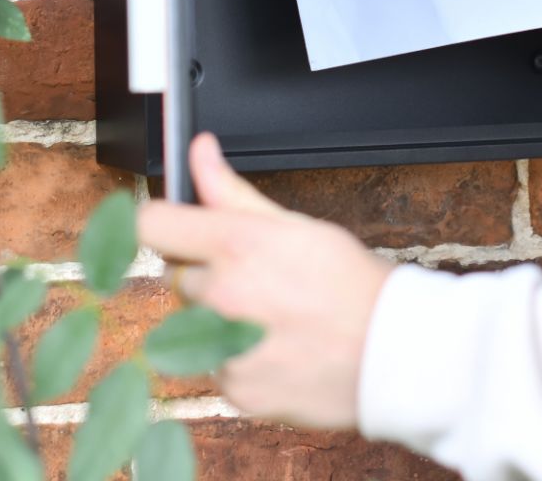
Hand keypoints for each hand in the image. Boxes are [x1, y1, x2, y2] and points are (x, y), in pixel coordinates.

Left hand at [137, 133, 393, 427]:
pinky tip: (276, 347)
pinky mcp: (232, 390)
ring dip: (220, 320)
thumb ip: (232, 192)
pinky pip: (215, 366)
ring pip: (195, 325)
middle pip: (179, 276)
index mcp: (235, 246)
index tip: (173, 225)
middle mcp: (221, 297)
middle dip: (207, 274)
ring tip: (272, 316)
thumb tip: (200, 152)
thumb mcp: (295, 225)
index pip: (151, 224)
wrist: (390, 354)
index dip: (162, 221)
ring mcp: (223, 349)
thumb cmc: (350, 284)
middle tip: (256, 278)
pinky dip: (238, 359)